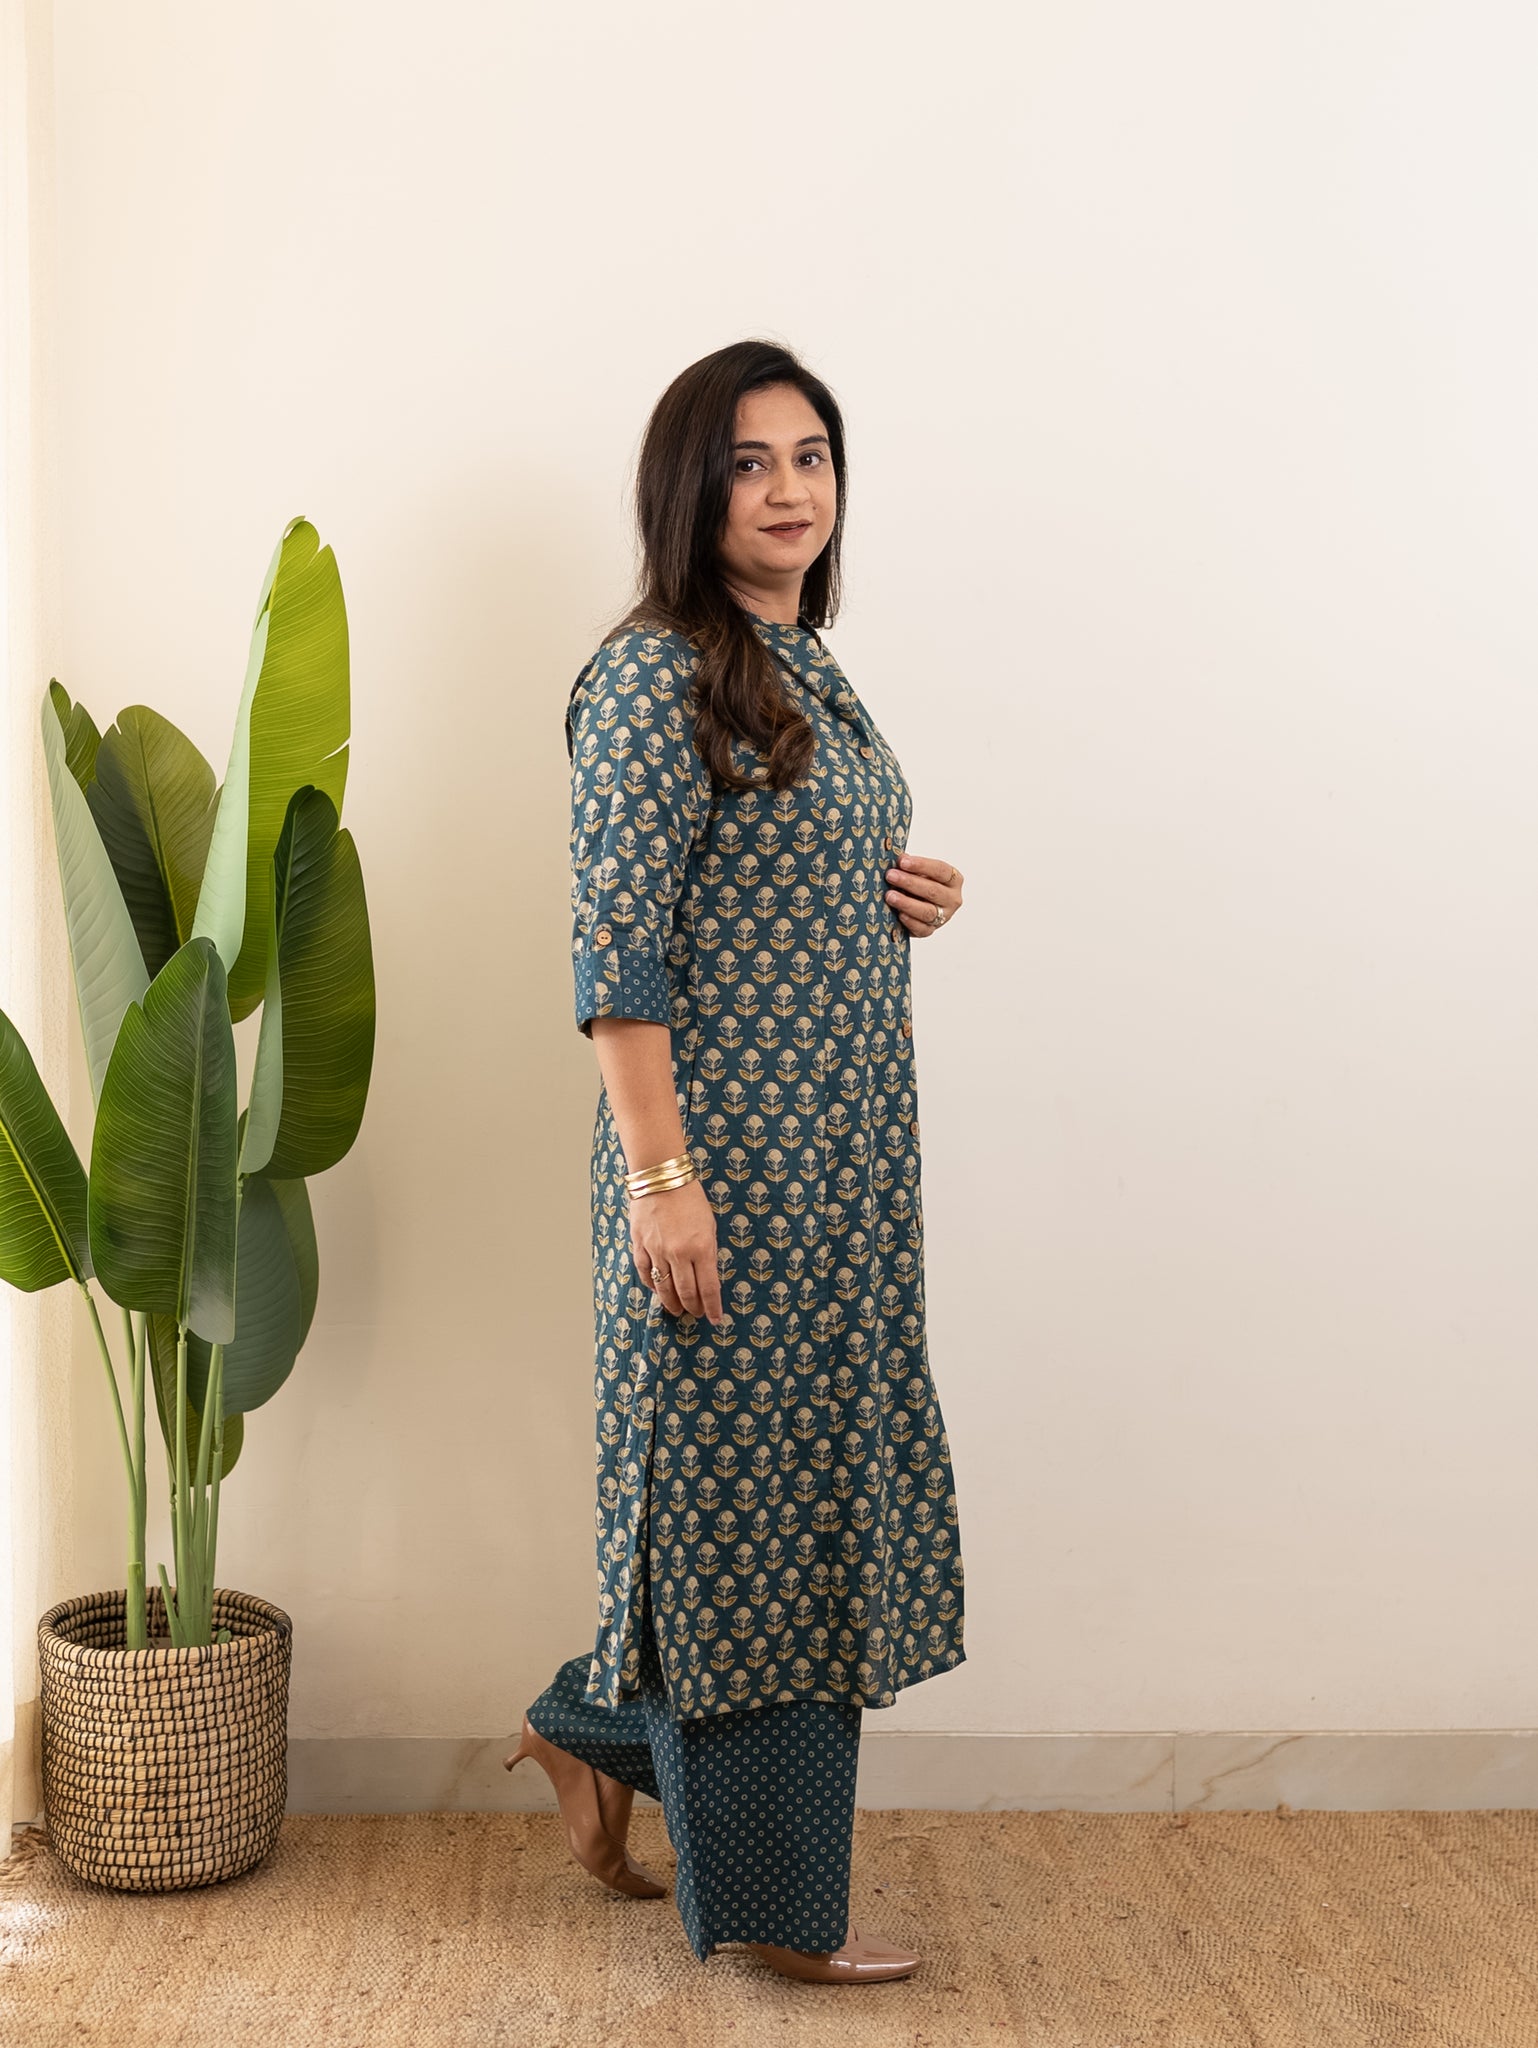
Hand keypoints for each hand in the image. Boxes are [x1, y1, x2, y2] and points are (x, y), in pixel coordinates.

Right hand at [632, 1178, 723, 1324]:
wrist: (661, 1177)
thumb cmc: (690, 1198)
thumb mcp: (709, 1225)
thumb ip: (707, 1251)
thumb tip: (706, 1275)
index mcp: (702, 1248)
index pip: (709, 1288)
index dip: (713, 1307)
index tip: (715, 1319)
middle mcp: (679, 1254)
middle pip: (686, 1292)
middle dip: (693, 1307)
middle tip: (696, 1313)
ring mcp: (657, 1251)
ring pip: (665, 1288)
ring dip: (672, 1303)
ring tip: (678, 1309)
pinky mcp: (640, 1246)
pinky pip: (646, 1273)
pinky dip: (653, 1286)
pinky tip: (659, 1292)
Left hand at [884, 853, 963, 935]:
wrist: (917, 904)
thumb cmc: (919, 883)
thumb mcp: (918, 872)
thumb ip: (910, 865)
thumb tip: (899, 858)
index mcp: (954, 880)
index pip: (941, 870)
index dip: (921, 865)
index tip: (902, 861)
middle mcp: (952, 899)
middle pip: (933, 891)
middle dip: (909, 882)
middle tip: (890, 876)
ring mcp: (944, 917)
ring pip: (927, 911)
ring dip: (907, 903)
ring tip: (890, 896)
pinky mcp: (931, 930)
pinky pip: (922, 929)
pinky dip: (910, 922)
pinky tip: (899, 914)